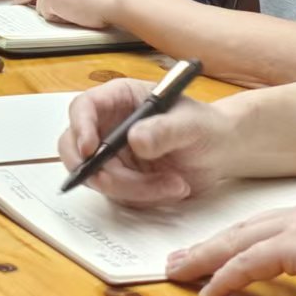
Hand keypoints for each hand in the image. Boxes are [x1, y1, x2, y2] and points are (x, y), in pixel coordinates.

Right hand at [56, 78, 230, 205]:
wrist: (220, 152)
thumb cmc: (205, 127)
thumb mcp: (191, 123)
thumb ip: (165, 130)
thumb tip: (135, 140)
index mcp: (118, 98)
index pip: (83, 107)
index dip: (80, 127)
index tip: (90, 151)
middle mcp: (107, 124)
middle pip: (75, 147)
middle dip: (97, 170)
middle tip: (126, 183)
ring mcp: (111, 154)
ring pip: (97, 176)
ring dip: (132, 188)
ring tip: (174, 184)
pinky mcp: (120, 178)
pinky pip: (117, 194)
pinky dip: (142, 197)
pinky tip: (172, 187)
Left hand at [168, 195, 295, 295]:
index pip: (269, 224)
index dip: (236, 240)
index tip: (210, 253)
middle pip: (247, 227)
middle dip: (209, 244)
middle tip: (178, 259)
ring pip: (241, 241)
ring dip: (205, 259)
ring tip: (178, 273)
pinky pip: (251, 263)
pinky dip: (226, 278)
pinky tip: (211, 294)